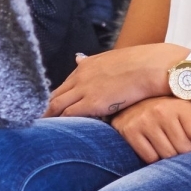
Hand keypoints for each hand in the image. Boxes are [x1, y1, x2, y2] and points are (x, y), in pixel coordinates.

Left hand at [45, 44, 186, 118]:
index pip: (63, 85)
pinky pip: (70, 115)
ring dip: (50, 118)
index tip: (49, 111)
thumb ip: (94, 65)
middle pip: (55, 95)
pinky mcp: (92, 103)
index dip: (56, 99)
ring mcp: (85, 89)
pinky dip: (61, 123)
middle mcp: (81, 75)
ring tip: (41, 132)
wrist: (152, 66)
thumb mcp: (112, 60)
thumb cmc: (141, 65)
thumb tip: (78, 58)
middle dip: (46, 110)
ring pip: (57, 106)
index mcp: (86, 65)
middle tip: (38, 124)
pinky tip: (56, 133)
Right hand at [111, 97, 190, 162]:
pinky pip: (150, 158)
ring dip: (171, 157)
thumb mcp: (187, 111)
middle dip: (187, 152)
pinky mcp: (129, 132)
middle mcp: (161, 112)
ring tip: (170, 145)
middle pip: (184, 149)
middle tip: (183, 145)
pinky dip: (154, 157)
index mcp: (180, 105)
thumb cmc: (166, 107)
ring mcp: (143, 122)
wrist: (131, 98)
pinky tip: (155, 147)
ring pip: (167, 156)